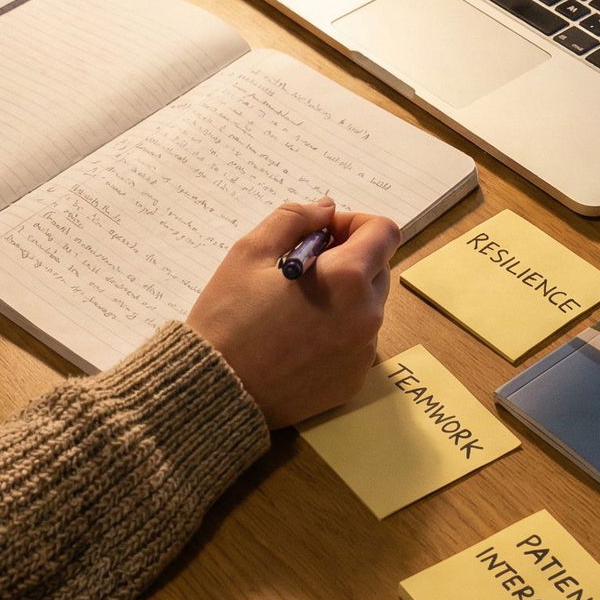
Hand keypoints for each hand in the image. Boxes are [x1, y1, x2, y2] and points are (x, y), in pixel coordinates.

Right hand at [186, 198, 399, 429]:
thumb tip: (326, 209)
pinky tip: (298, 337)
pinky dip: (337, 330)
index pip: (383, 231)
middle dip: (348, 257)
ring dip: (343, 295)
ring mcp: (363, 352)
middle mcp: (367, 315)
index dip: (354, 223)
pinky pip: (356, 341)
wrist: (216, 390)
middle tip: (302, 266)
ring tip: (296, 305)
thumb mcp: (251, 251)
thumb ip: (295, 218)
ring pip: (367, 306)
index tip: (322, 234)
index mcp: (347, 278)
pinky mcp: (353, 380)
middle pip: (378, 268)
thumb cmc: (229, 316)